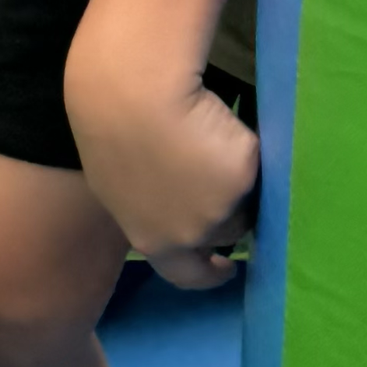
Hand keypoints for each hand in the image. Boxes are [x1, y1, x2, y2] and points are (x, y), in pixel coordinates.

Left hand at [65, 65, 259, 286]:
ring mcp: (219, 209)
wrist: (132, 92)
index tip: (226, 266)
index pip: (184, 274)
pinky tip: (229, 128)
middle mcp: (187, 233)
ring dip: (240, 183)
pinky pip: (255, 168)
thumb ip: (149, 205)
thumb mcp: (119, 182)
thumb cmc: (111, 125)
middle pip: (224, 234)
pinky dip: (247, 151)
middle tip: (237, 195)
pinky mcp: (245, 176)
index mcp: (149, 237)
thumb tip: (174, 202)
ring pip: (244, 202)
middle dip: (232, 217)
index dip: (207, 274)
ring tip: (221, 146)